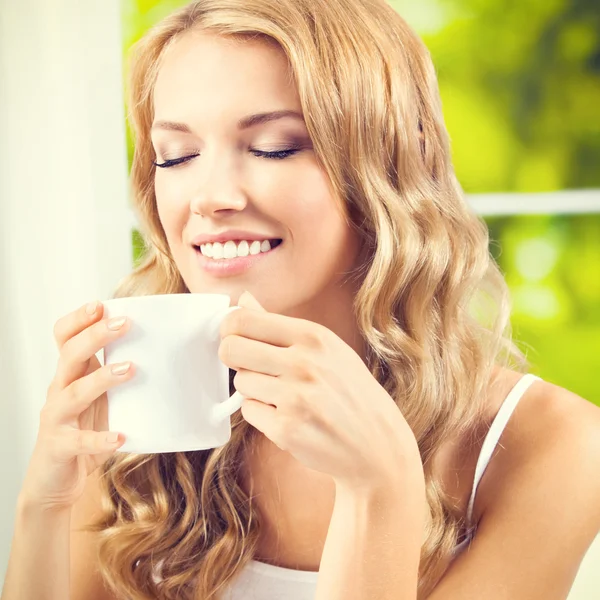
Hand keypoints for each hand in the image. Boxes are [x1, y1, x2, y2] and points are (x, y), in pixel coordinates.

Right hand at [20, 301, 133, 510]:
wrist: (56, 482)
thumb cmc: (84, 432)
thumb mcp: (101, 399)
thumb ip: (119, 375)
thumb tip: (164, 352)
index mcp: (71, 375)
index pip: (65, 338)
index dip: (79, 320)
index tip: (101, 304)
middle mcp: (59, 391)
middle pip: (70, 356)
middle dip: (95, 336)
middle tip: (124, 324)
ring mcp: (57, 419)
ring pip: (73, 393)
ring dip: (101, 378)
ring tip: (129, 368)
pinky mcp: (60, 447)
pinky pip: (78, 441)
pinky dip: (99, 438)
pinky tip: (120, 437)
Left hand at [219, 291, 421, 490]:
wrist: (377, 443)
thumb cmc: (350, 392)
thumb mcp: (325, 348)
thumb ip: (279, 324)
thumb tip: (243, 300)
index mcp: (313, 336)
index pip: (244, 320)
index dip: (230, 329)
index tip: (234, 337)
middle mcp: (303, 363)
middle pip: (231, 350)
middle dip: (234, 358)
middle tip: (252, 366)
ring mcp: (294, 398)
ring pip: (240, 382)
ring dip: (254, 389)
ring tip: (284, 395)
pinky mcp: (286, 429)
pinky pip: (248, 411)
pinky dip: (262, 414)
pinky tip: (288, 416)